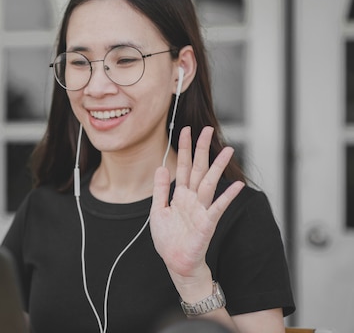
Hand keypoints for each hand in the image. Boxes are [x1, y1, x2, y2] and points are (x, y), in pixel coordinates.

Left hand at [150, 126, 244, 285]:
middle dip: (202, 149)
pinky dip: (227, 196)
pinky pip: (218, 207)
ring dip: (218, 166)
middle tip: (207, 129)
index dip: (185, 148)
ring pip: (210, 183)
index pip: (183, 166)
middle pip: (199, 169)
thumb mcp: (157, 211)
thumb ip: (160, 190)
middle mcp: (192, 199)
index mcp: (180, 195)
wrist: (176, 263)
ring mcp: (201, 209)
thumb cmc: (169, 240)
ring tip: (228, 149)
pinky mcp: (207, 223)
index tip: (185, 130)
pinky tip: (236, 185)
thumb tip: (161, 167)